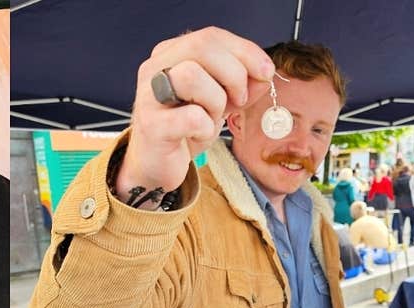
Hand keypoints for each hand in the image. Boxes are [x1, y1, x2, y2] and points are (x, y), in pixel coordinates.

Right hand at [118, 27, 275, 198]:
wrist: (156, 164)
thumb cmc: (186, 127)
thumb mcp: (220, 98)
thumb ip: (243, 82)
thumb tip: (263, 75)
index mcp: (170, 54)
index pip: (211, 36)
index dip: (245, 51)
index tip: (266, 72)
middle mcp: (154, 69)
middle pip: (200, 47)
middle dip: (233, 73)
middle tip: (240, 99)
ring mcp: (148, 96)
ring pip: (191, 75)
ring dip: (216, 101)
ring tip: (211, 118)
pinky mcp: (151, 125)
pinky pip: (191, 117)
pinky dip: (204, 129)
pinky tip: (197, 136)